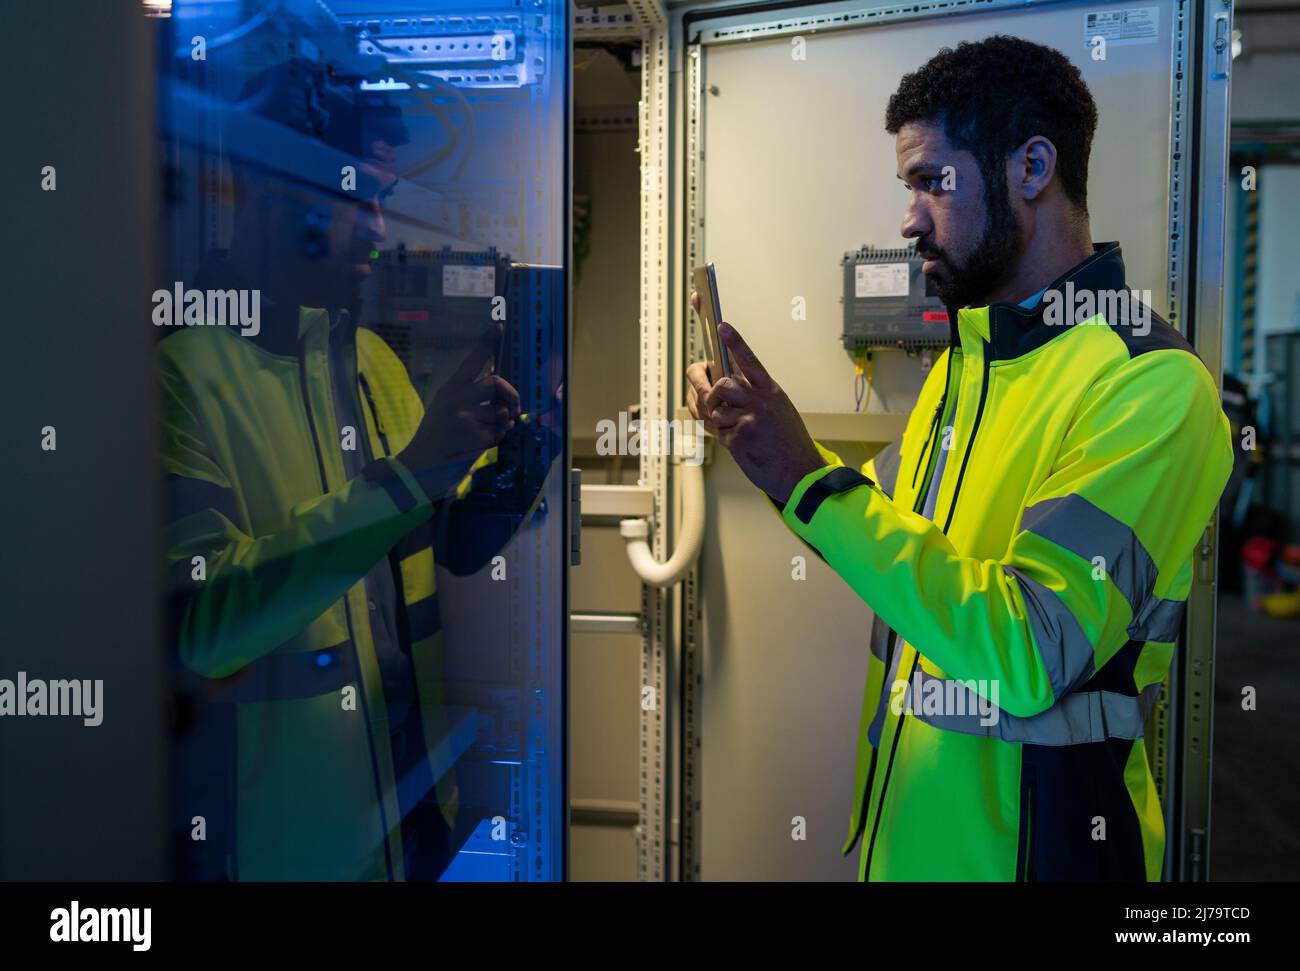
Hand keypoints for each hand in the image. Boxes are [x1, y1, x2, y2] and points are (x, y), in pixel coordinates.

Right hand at [398, 323, 520, 500]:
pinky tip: (478, 444)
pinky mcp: (473, 435)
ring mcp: (466, 416)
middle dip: (512, 395)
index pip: (472, 361)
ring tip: (486, 430)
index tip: (499, 325)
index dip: (487, 342)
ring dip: (502, 424)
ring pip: (501, 413)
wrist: (420, 462)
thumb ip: (471, 397)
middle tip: (514, 408)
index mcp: (450, 388)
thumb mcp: (446, 406)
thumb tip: (503, 400)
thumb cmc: (437, 433)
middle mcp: (457, 398)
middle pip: (497, 383)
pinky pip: (499, 433)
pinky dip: (496, 439)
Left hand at [685, 295, 825, 503]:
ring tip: (737, 431)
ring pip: (716, 411)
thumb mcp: (779, 410)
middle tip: (709, 400)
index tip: (722, 325)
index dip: (735, 342)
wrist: (801, 473)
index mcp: (771, 392)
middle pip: (722, 385)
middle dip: (711, 394)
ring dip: (719, 421)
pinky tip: (742, 446)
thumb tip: (725, 387)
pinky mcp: (739, 440)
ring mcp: (749, 421)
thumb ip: (754, 396)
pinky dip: (725, 439)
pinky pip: (718, 433)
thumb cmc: (789, 442)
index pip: (750, 361)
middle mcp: (760, 403)